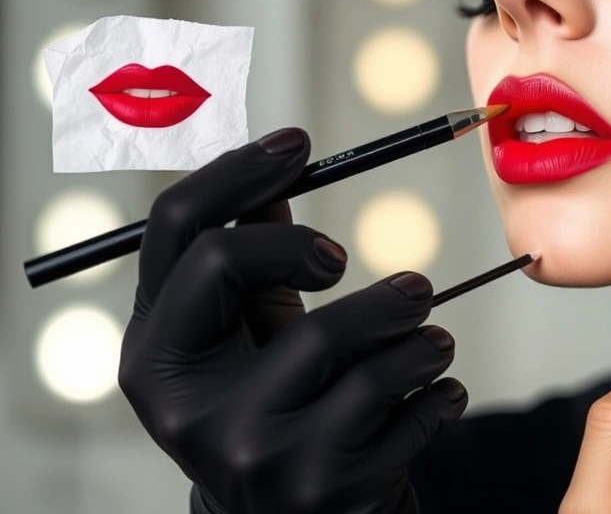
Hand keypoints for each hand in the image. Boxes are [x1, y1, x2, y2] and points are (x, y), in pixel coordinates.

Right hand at [118, 127, 467, 513]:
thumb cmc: (277, 407)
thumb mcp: (250, 339)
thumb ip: (254, 262)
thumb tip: (274, 171)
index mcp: (156, 354)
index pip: (174, 231)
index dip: (236, 172)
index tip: (299, 145)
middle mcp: (186, 405)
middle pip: (233, 265)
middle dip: (310, 244)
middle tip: (372, 261)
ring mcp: (253, 452)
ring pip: (355, 347)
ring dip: (416, 331)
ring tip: (432, 338)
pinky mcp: (325, 488)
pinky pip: (410, 407)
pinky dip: (438, 391)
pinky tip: (434, 394)